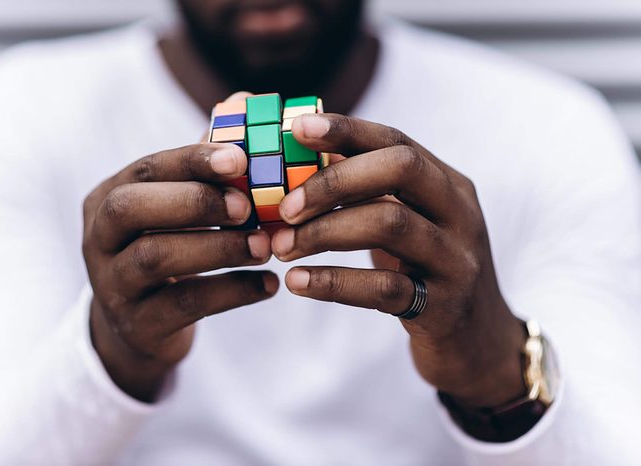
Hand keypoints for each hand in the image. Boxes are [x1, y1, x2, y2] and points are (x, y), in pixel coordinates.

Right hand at [82, 139, 277, 401]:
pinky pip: (184, 305)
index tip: (240, 159)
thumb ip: (205, 163)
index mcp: (108, 198)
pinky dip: (232, 292)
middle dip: (194, 200)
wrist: (139, 327)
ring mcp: (111, 284)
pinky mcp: (136, 324)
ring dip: (219, 247)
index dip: (191, 161)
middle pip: (131, 208)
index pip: (145, 170)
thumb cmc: (168, 249)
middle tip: (249, 206)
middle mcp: (98, 237)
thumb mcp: (175, 209)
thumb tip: (245, 99)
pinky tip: (269, 285)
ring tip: (267, 246)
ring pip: (156, 257)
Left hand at [271, 114, 526, 406]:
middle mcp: (460, 213)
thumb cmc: (426, 273)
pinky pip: (383, 288)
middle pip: (400, 168)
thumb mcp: (409, 226)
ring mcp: (456, 259)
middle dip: (334, 180)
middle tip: (285, 206)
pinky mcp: (444, 307)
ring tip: (281, 247)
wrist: (477, 343)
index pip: (397, 141)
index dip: (346, 130)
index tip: (296, 128)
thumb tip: (306, 160)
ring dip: (324, 231)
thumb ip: (371, 193)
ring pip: (390, 223)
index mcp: (448, 184)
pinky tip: (296, 283)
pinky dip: (333, 282)